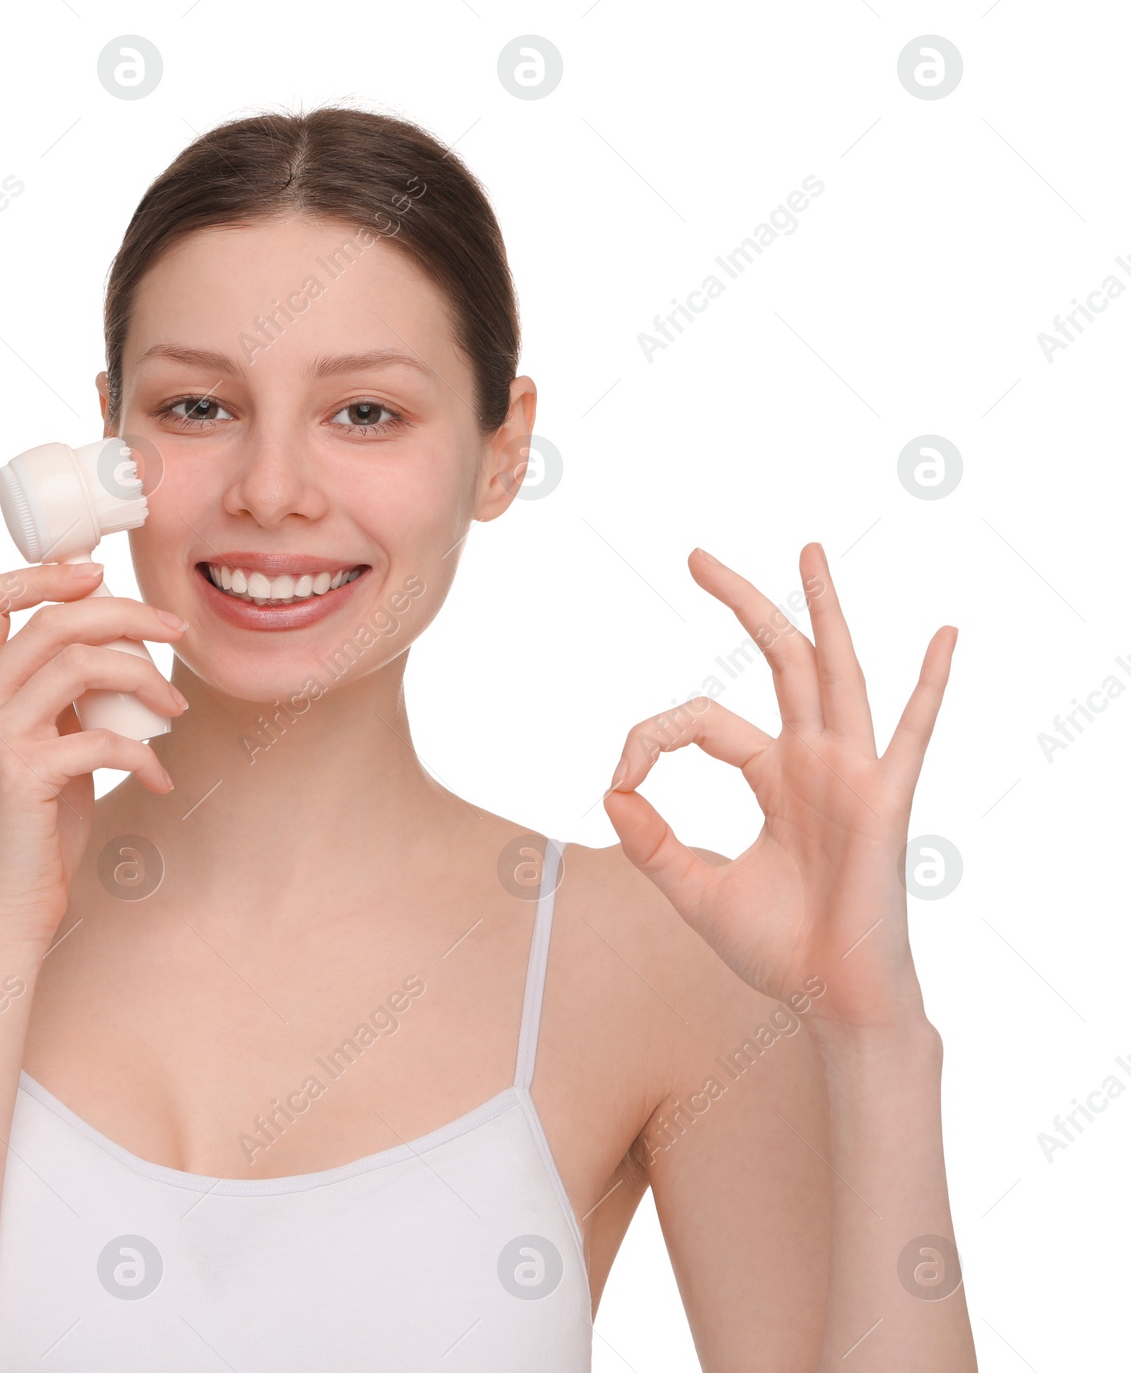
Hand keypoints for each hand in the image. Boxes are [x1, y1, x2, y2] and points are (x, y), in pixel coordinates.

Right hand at [0, 561, 188, 946]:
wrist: (6, 910)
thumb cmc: (34, 830)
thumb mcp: (38, 748)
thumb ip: (56, 698)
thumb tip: (113, 646)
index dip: (44, 574)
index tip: (99, 576)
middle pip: (52, 622)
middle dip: (126, 615)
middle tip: (174, 630)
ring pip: (79, 665)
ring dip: (145, 677)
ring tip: (176, 706)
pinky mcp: (21, 775)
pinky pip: (102, 738)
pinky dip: (143, 754)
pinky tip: (157, 777)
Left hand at [602, 543, 955, 1031]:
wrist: (831, 1002)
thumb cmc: (776, 949)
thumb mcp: (694, 889)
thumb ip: (651, 841)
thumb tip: (610, 792)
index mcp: (772, 776)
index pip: (702, 721)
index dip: (651, 737)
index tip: (621, 775)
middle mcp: (813, 762)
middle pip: (777, 661)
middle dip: (741, 605)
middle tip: (695, 557)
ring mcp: (851, 775)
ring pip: (835, 673)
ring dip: (822, 611)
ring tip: (808, 552)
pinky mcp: (884, 803)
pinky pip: (913, 735)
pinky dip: (930, 685)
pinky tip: (944, 636)